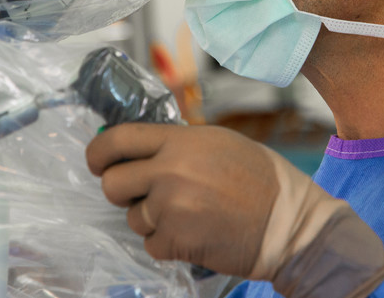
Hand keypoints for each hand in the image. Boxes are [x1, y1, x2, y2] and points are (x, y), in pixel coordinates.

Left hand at [85, 123, 277, 275]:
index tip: (97, 162)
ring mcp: (169, 208)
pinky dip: (167, 243)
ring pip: (131, 217)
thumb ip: (178, 144)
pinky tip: (194, 233)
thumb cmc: (261, 179)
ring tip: (188, 214)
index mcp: (180, 141)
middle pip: (112, 183)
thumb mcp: (219, 142)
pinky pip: (150, 244)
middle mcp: (169, 171)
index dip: (98, 152)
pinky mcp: (175, 241)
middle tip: (142, 194)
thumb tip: (141, 149)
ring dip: (151, 220)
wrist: (286, 223)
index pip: (118, 139)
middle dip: (122, 191)